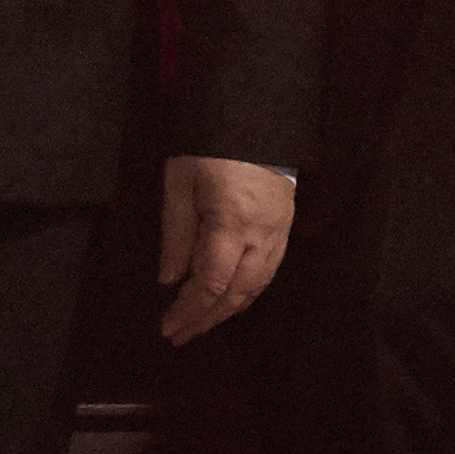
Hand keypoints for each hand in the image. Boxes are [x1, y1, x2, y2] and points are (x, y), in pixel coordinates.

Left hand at [150, 153, 298, 344]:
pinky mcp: (287, 227)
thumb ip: (176, 233)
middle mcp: (262, 234)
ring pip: (257, 287)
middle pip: (237, 293)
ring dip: (228, 311)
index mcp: (232, 221)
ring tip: (201, 324)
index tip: (168, 326)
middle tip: (180, 335)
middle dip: (207, 318)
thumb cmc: (210, 146)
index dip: (190, 310)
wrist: (257, 118)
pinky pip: (269, 272)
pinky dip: (247, 292)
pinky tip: (230, 300)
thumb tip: (170, 279)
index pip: (212, 282)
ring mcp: (280, 232)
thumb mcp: (180, 182)